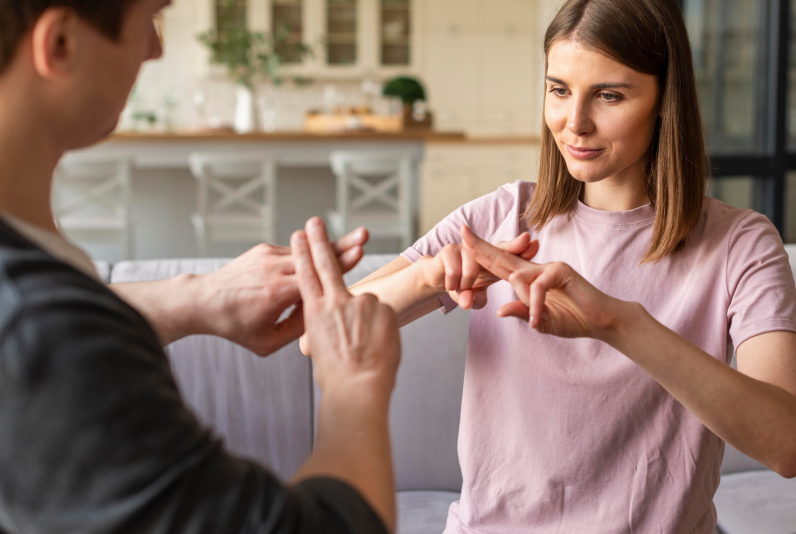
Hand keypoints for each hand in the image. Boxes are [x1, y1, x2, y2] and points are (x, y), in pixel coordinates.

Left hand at [195, 226, 369, 355]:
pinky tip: (326, 256)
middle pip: (317, 256)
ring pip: (307, 251)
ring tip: (356, 239)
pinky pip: (293, 253)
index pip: (316, 276)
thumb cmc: (236, 326)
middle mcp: (273, 269)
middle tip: (365, 234)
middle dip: (343, 245)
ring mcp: (268, 255)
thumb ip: (298, 330)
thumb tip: (322, 313)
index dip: (340, 264)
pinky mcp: (264, 249)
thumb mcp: (267, 342)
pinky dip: (309, 256)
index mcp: (276, 293)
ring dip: (331, 247)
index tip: (360, 253)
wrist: (204, 301)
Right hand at [292, 218, 400, 402]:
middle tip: (314, 221)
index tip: (298, 235)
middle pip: (326, 264)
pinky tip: (379, 346)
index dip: (303, 253)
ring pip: (365, 305)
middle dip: (319, 241)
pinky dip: (383, 328)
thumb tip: (335, 320)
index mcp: (315, 313)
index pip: (306, 275)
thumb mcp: (320, 348)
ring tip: (367, 348)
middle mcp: (336, 302)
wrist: (358, 388)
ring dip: (367, 323)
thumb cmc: (337, 376)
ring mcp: (361, 302)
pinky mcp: (383, 308)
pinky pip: (384, 314)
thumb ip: (326, 326)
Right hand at [419, 233, 539, 309]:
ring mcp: (465, 249)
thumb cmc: (462, 287)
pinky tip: (451, 287)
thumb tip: (467, 302)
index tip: (535, 244)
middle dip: (515, 245)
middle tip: (527, 239)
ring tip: (463, 293)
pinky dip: (453, 283)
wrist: (436, 279)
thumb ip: (474, 300)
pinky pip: (454, 270)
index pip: (511, 256)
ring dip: (467, 283)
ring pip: (472, 267)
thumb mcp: (472, 298)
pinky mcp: (448, 251)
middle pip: (500, 249)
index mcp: (493, 262)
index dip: (522, 250)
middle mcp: (482, 252)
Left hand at [461, 224, 623, 340]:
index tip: (463, 242)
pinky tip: (540, 321)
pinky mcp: (561, 271)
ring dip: (524, 303)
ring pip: (518, 278)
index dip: (481, 254)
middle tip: (461, 232)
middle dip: (480, 246)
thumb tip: (499, 311)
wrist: (600, 321)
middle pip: (502, 256)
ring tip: (537, 319)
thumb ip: (521, 313)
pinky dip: (537, 306)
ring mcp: (548, 266)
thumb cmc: (573, 319)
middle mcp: (535, 268)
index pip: (499, 264)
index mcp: (528, 278)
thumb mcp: (540, 321)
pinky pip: (538, 287)